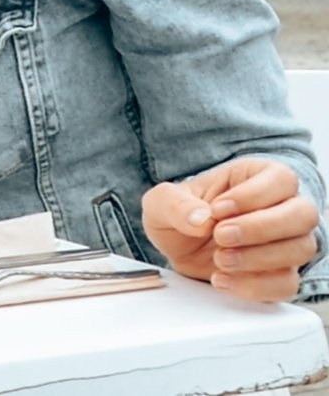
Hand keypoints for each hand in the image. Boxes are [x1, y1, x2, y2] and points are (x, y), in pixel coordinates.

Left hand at [142, 158, 319, 301]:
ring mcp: (286, 243)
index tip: (217, 209)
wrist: (178, 249)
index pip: (281, 179)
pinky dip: (254, 286)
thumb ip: (174, 203)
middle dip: (261, 228)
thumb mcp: (162, 203)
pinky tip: (221, 279)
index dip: (252, 196)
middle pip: (303, 214)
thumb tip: (199, 218)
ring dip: (258, 258)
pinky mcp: (280, 274)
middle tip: (221, 236)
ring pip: (301, 249)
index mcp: (258, 177)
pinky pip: (287, 283)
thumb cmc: (180, 215)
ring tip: (219, 259)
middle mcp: (281, 208)